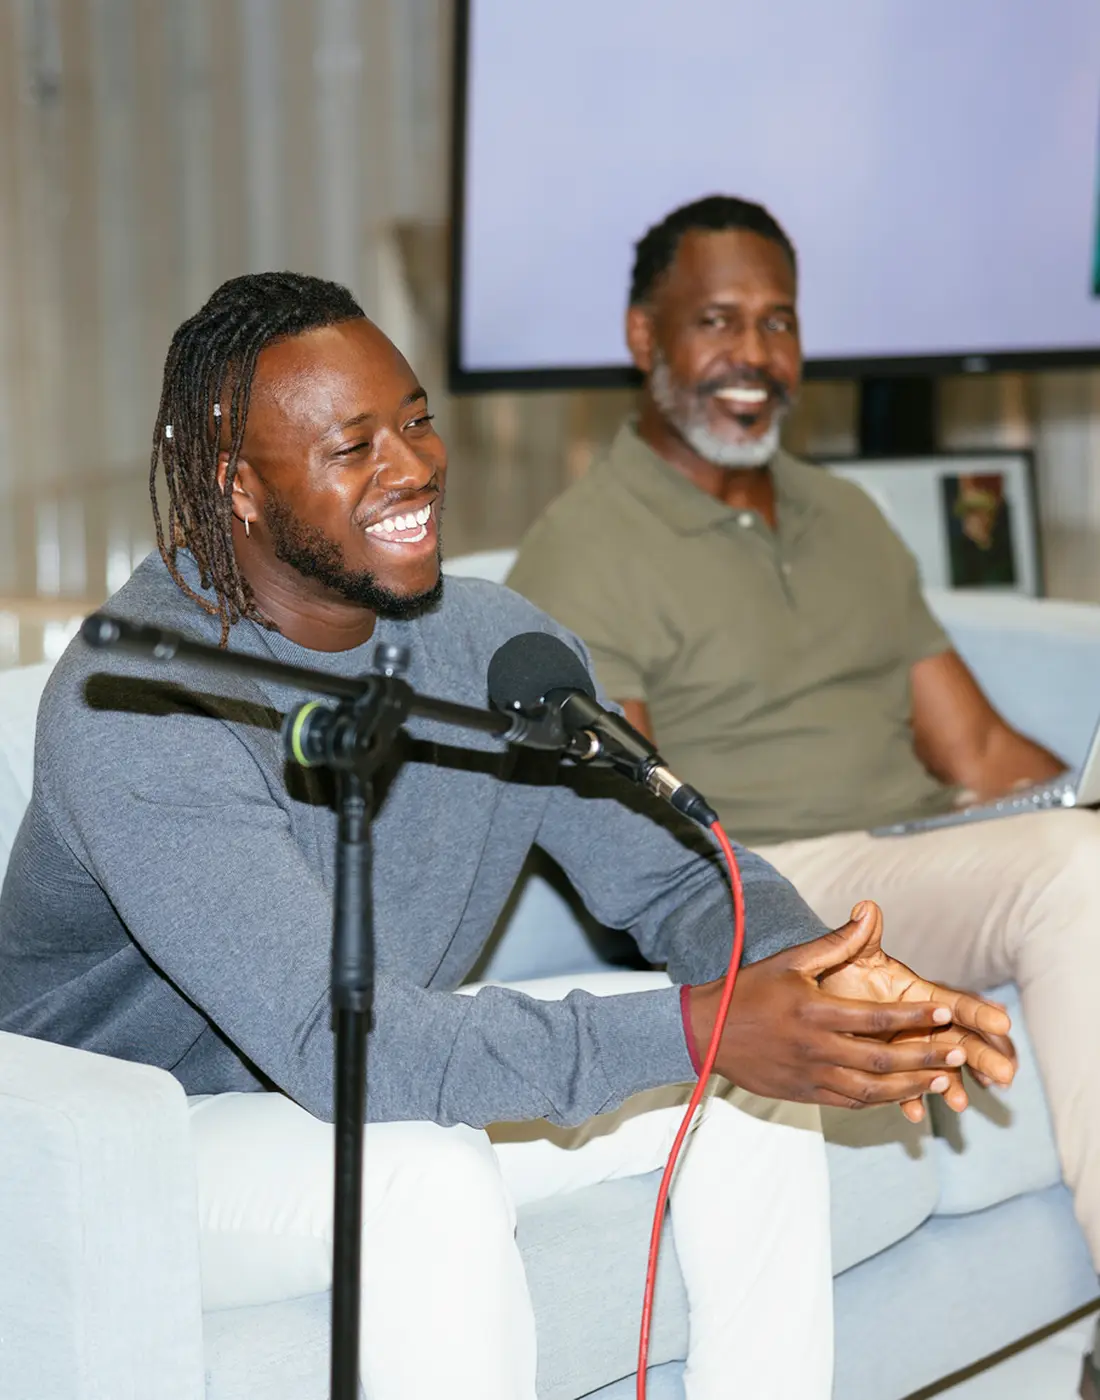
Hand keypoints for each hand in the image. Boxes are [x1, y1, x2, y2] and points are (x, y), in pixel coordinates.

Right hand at [687, 908, 1004, 1110]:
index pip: (878, 1019)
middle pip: (884, 1061)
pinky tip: (903, 1095)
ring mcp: (812, 1076)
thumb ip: (835, 943)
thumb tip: (868, 913)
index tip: (947, 1012)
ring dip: (911, 1087)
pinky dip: (881, 1101)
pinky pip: (851, 1103)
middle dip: (926, 1057)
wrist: (706, 1033)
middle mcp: (817, 1048)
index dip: (916, 1018)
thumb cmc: (748, 990)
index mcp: (815, 1013)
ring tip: (942, 1081)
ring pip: (872, 1090)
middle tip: (958, 1053)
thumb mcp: (790, 961)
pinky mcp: (805, 1094)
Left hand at [818, 902, 1015, 1121]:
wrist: (810, 1000)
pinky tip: (914, 1115)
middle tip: (1006, 1074)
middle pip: (958, 1040)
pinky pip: (903, 1086)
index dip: (978, 1012)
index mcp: (917, 995)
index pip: (955, 1003)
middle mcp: (918, 1023)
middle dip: (982, 1056)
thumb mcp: (848, 956)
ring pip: (936, 1069)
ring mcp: (905, 1047)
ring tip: (961, 1104)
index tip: (1003, 1022)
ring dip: (950, 1084)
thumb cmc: (834, 972)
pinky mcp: (886, 1066)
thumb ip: (860, 937)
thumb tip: (866, 907)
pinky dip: (910, 1098)